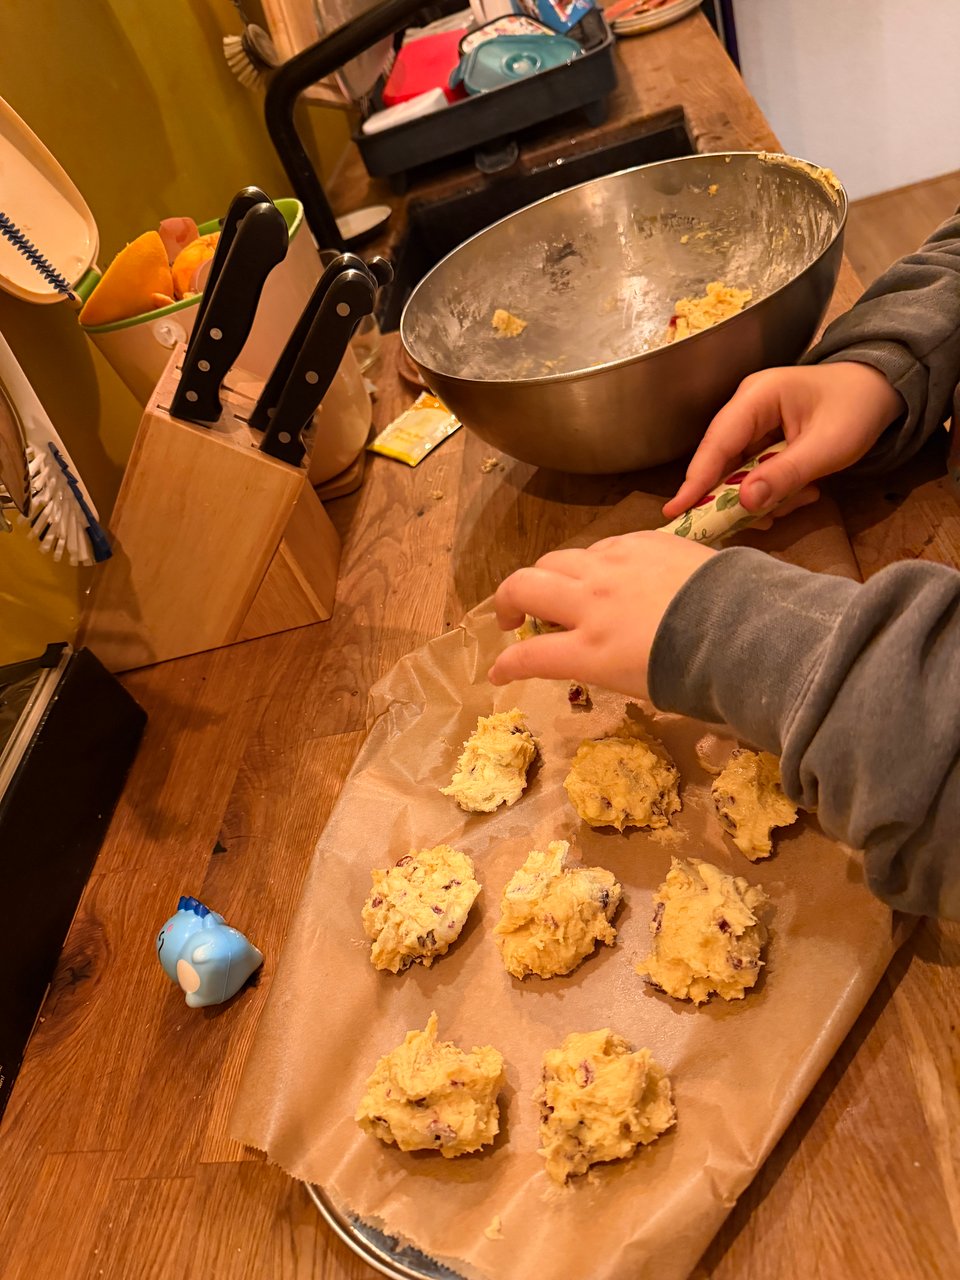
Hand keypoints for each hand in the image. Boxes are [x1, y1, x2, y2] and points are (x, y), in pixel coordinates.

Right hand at [488, 532, 714, 698]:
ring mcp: (613, 567)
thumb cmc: (698, 673)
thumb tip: (592, 655)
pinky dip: (593, 562)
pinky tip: (610, 573)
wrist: (745, 629)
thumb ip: (604, 664)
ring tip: (562, 590)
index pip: (528, 657)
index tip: (498, 672)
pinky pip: (601, 546)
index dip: (506, 666)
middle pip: (523, 587)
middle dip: (507, 601)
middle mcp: (590, 603)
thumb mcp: (640, 686)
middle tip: (514, 616)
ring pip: (557, 559)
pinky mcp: (640, 541)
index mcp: (589, 651)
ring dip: (549, 577)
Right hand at [662, 362, 904, 518]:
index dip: (695, 481)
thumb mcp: (827, 447)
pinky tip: (802, 493)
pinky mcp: (761, 440)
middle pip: (721, 462)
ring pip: (738, 473)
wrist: (880, 390)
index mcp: (756, 397)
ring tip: (804, 497)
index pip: (716, 443)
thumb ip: (785, 475)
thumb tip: (744, 503)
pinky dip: (774, 490)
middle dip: (740, 496)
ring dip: (765, 496)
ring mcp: (751, 424)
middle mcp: (745, 408)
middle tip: (763, 521)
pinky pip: (754, 474)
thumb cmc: (857, 409)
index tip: (674, 512)